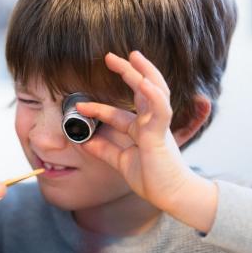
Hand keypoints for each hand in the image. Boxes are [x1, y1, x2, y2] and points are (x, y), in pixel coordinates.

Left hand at [77, 51, 216, 231]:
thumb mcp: (122, 162)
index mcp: (141, 130)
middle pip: (141, 90)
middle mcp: (151, 123)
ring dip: (144, 73)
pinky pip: (160, 111)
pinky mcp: (161, 135)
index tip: (79, 105)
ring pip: (154, 92)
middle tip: (111, 56)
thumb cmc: (154, 179)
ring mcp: (158, 126)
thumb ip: (105, 150)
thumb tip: (83, 142)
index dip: (97, 108)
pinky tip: (145, 83)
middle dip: (128, 71)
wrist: (173, 196)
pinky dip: (153, 95)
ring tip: (132, 57)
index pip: (117, 112)